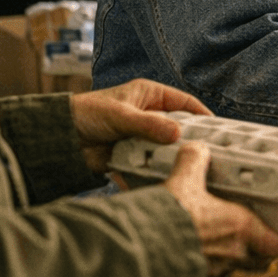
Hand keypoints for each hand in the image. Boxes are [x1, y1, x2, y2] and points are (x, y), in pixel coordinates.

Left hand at [69, 79, 211, 174]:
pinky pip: (151, 165)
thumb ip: (148, 125)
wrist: (57, 140)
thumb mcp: (120, 115)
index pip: (185, 102)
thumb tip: (178, 134)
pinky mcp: (134, 157)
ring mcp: (143, 138)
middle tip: (208, 154)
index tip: (220, 130)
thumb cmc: (85, 114)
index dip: (203, 115)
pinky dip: (156, 172)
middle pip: (180, 128)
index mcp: (150, 96)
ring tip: (188, 171)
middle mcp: (150, 116)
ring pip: (167, 150)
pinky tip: (164, 180)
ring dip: (172, 159)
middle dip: (191, 141)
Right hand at [161, 142, 277, 276]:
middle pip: (258, 261)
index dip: (273, 237)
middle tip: (244, 239)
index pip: (275, 243)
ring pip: (231, 271)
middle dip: (254, 252)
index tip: (268, 229)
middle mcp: (233, 255)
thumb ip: (193, 162)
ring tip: (210, 245)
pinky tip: (187, 258)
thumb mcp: (182, 181)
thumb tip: (197, 149)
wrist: (139, 254)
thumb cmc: (168, 220)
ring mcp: (213, 274)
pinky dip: (200, 272)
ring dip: (225, 261)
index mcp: (240, 228)